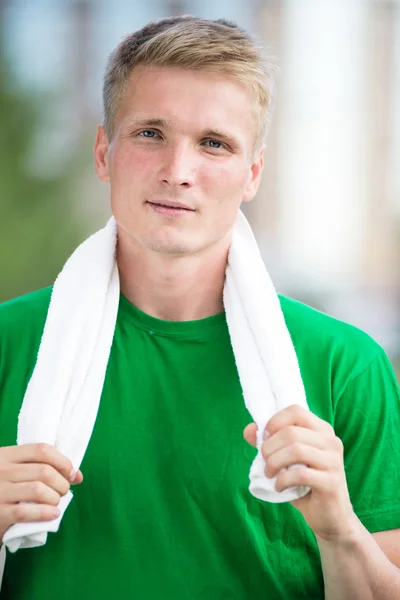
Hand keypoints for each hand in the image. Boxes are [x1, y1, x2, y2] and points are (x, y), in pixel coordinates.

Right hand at [0, 444, 82, 541]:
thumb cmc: (3, 490)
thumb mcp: (14, 472)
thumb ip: (40, 468)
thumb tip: (78, 476)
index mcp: (5, 455)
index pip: (41, 450)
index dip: (63, 461)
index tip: (72, 474)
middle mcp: (1, 470)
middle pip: (44, 471)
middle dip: (62, 483)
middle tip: (63, 491)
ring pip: (38, 490)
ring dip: (55, 498)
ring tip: (56, 503)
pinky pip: (27, 512)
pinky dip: (45, 513)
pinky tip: (52, 514)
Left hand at [244, 405, 356, 542]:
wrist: (330, 516)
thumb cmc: (306, 484)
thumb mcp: (286, 460)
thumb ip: (269, 442)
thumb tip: (248, 430)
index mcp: (322, 429)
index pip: (295, 411)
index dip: (274, 422)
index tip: (264, 438)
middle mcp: (331, 441)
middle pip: (291, 432)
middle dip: (269, 447)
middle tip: (264, 461)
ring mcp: (334, 461)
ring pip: (296, 450)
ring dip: (274, 462)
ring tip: (269, 474)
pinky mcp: (332, 482)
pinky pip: (300, 474)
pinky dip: (282, 480)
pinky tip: (279, 487)